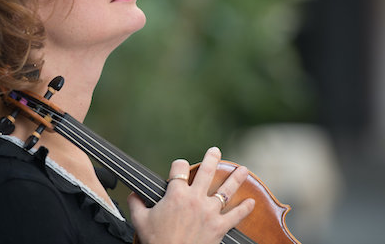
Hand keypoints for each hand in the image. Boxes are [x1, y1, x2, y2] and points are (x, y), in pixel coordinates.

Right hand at [127, 147, 254, 243]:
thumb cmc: (156, 241)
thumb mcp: (140, 221)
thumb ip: (135, 204)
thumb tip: (132, 194)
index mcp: (176, 194)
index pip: (179, 169)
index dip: (178, 165)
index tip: (179, 166)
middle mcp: (195, 199)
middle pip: (206, 172)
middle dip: (212, 158)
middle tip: (215, 150)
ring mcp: (209, 212)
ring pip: (226, 190)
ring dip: (235, 178)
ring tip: (243, 168)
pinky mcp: (219, 227)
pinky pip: (235, 216)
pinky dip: (245, 209)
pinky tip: (252, 202)